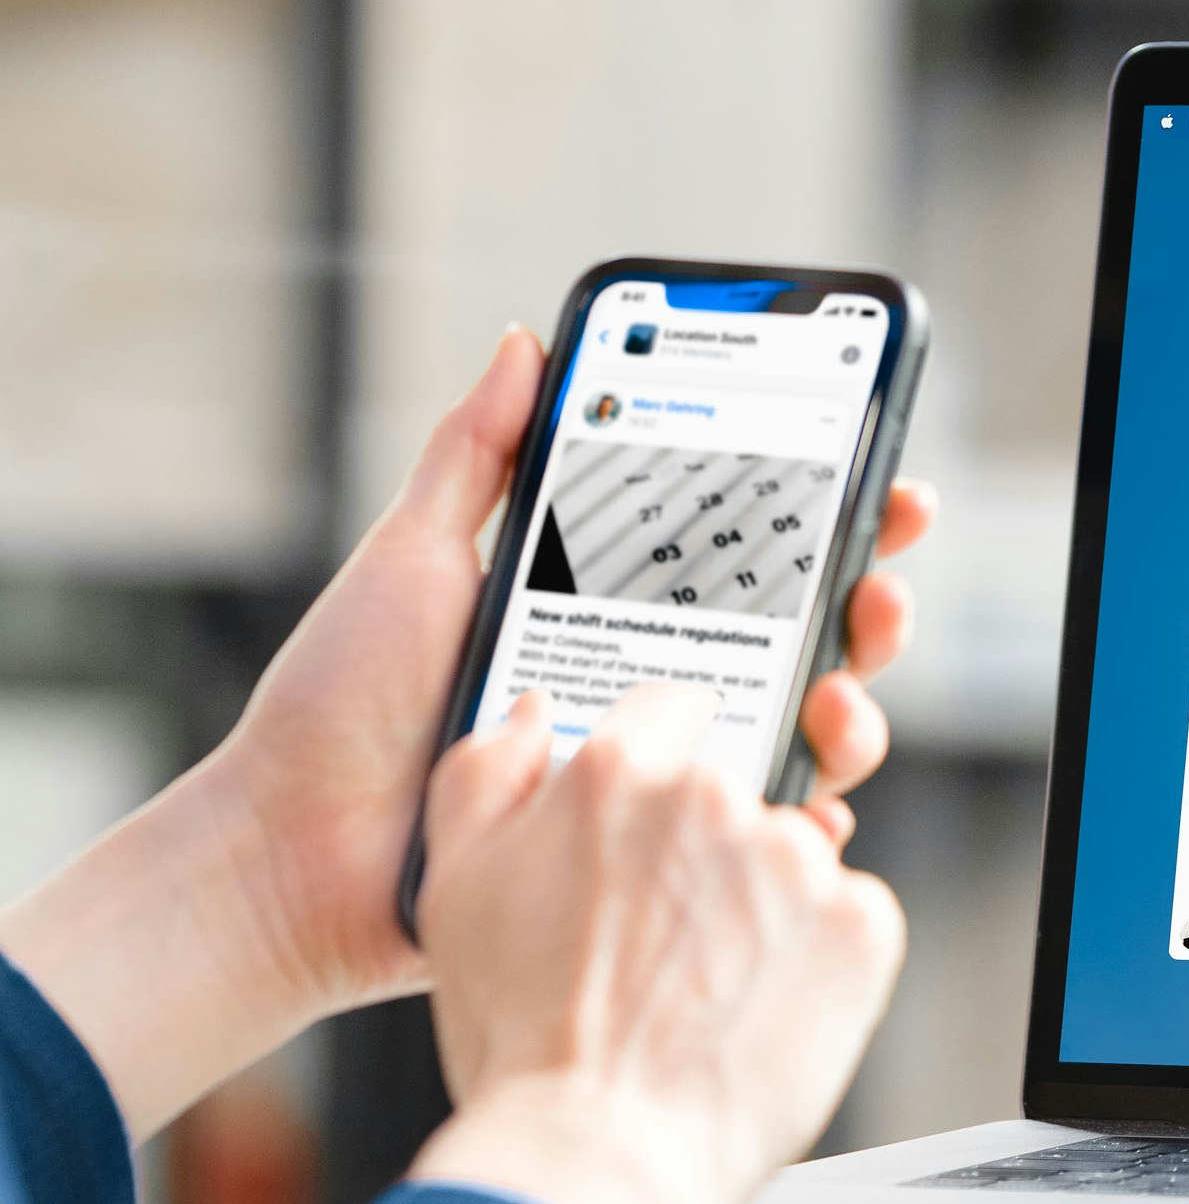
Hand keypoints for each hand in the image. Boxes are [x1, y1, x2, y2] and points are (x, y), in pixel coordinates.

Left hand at [0, 326, 935, 1139]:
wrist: (294, 849)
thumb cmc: (343, 703)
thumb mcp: (414, 556)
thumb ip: (478, 454)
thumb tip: (528, 345)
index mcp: (613, 608)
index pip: (747, 552)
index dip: (826, 516)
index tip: (879, 479)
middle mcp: (653, 687)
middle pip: (804, 638)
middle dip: (869, 603)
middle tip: (878, 587)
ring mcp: (660, 774)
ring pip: (802, 734)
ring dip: (852, 709)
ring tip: (836, 696)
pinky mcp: (650, 858)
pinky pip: (754, 839)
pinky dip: (803, 820)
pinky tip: (813, 802)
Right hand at [409, 683, 905, 1203]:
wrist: (597, 1158)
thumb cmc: (523, 1042)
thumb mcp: (456, 891)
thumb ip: (484, 775)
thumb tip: (528, 715)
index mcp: (618, 775)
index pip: (673, 708)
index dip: (668, 761)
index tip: (658, 817)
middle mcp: (716, 801)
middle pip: (736, 793)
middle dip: (711, 851)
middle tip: (668, 938)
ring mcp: (798, 863)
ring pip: (794, 860)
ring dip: (765, 908)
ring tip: (706, 991)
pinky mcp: (862, 926)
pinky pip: (850, 919)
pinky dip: (819, 958)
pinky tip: (760, 1010)